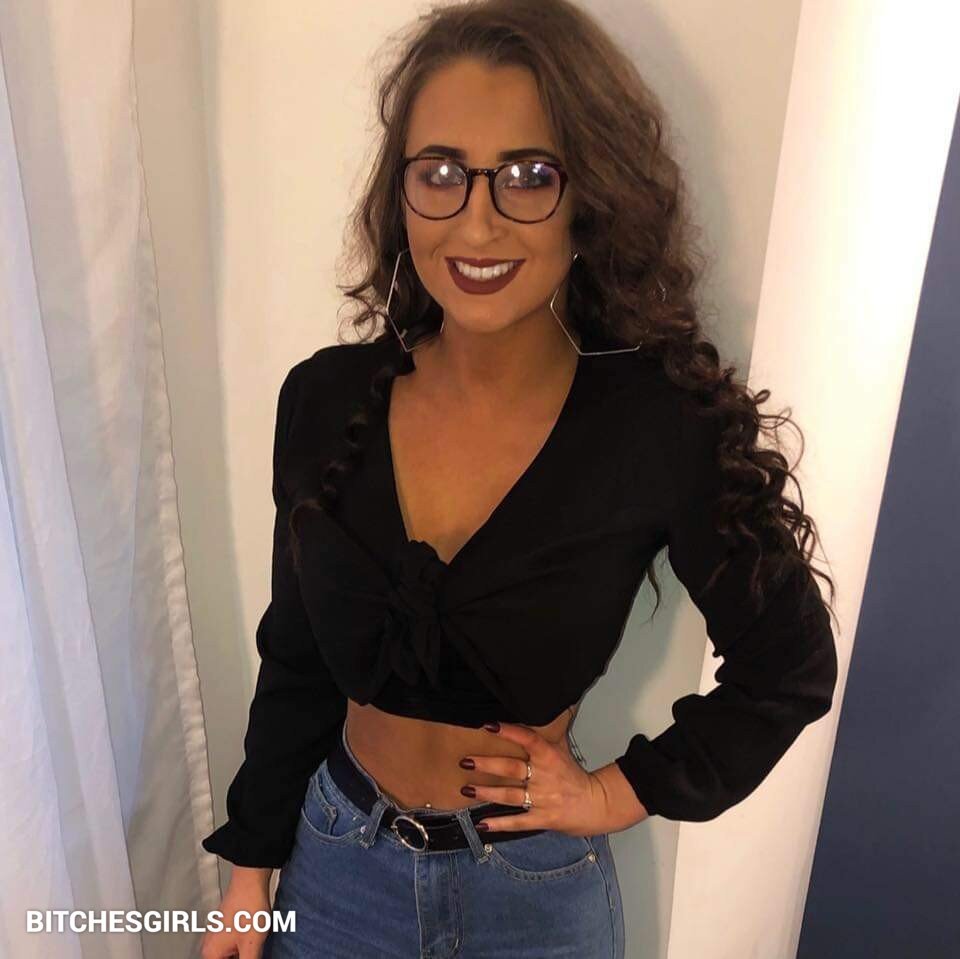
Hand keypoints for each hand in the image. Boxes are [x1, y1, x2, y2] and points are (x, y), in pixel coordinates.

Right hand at [200, 867, 272, 957]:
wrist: (251, 880)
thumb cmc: (248, 907)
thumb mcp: (251, 945)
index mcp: (211, 953)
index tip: (248, 957)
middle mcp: (210, 944)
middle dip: (241, 958)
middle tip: (253, 951)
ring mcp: (218, 934)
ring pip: (230, 955)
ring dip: (242, 953)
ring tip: (255, 945)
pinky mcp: (227, 926)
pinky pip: (233, 945)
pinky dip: (243, 946)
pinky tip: (255, 940)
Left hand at [460, 721, 647, 835]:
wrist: (596, 804)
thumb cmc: (574, 774)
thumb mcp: (562, 747)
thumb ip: (550, 728)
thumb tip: (554, 701)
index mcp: (549, 756)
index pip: (528, 739)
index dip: (509, 732)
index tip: (488, 725)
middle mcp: (544, 776)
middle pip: (512, 769)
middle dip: (487, 765)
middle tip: (466, 760)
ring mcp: (543, 799)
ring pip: (510, 795)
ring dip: (487, 792)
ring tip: (467, 788)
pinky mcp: (543, 819)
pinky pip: (519, 822)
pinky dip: (501, 824)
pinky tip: (483, 824)